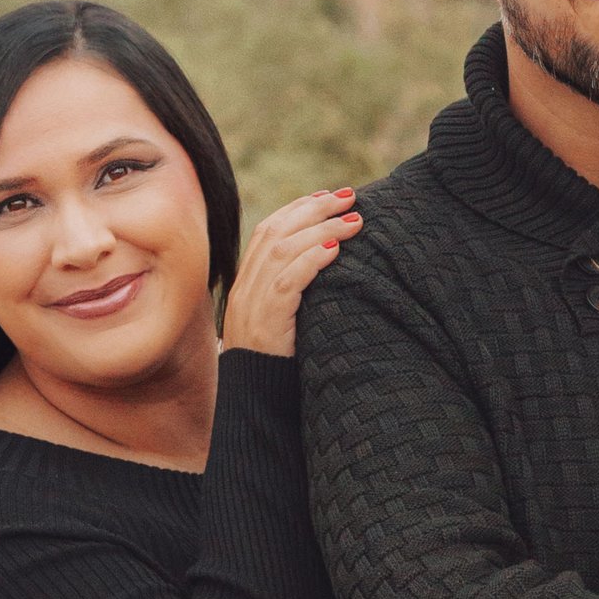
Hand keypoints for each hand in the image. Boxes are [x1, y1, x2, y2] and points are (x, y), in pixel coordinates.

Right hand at [221, 189, 361, 356]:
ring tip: (354, 221)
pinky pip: (287, 283)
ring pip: (283, 251)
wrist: (256, 404)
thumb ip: (292, 290)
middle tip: (350, 196)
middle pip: (276, 232)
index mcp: (246, 284)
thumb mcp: (281, 320)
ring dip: (322, 229)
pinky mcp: (265, 324)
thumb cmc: (279, 361)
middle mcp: (245, 289)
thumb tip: (329, 260)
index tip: (326, 195)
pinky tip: (336, 250)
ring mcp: (251, 305)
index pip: (267, 231)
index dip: (296, 208)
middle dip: (314, 209)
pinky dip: (312, 261)